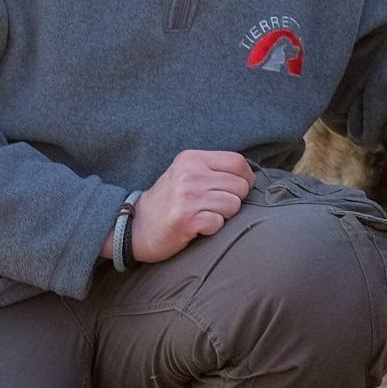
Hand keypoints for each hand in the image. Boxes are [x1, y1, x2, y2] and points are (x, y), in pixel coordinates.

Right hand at [106, 150, 255, 264]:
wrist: (136, 225)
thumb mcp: (187, 174)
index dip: (246, 179)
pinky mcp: (186, 219)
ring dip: (223, 215)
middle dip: (234, 200)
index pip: (238, 162)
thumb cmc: (168, 201)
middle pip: (240, 186)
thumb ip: (213, 169)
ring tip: (204, 215)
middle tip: (214, 206)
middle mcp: (190, 173)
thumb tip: (250, 176)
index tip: (238, 190)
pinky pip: (219, 223)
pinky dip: (211, 229)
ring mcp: (187, 196)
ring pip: (233, 205)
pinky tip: (197, 226)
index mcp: (192, 158)